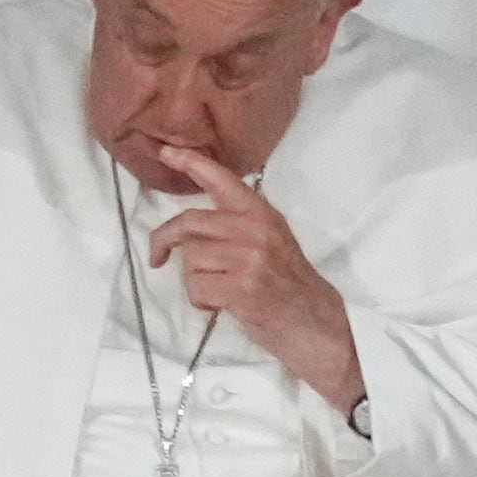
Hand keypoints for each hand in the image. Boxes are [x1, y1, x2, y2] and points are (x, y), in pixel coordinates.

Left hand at [152, 144, 365, 411]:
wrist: (318, 326)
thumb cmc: (290, 287)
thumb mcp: (272, 242)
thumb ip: (239, 225)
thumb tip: (190, 224)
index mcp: (262, 213)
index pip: (220, 179)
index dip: (189, 163)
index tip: (165, 151)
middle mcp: (255, 229)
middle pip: (189, 222)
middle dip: (164, 240)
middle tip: (158, 256)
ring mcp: (249, 258)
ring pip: (190, 260)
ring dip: (195, 280)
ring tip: (218, 291)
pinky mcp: (241, 287)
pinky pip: (196, 287)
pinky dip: (201, 301)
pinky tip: (222, 305)